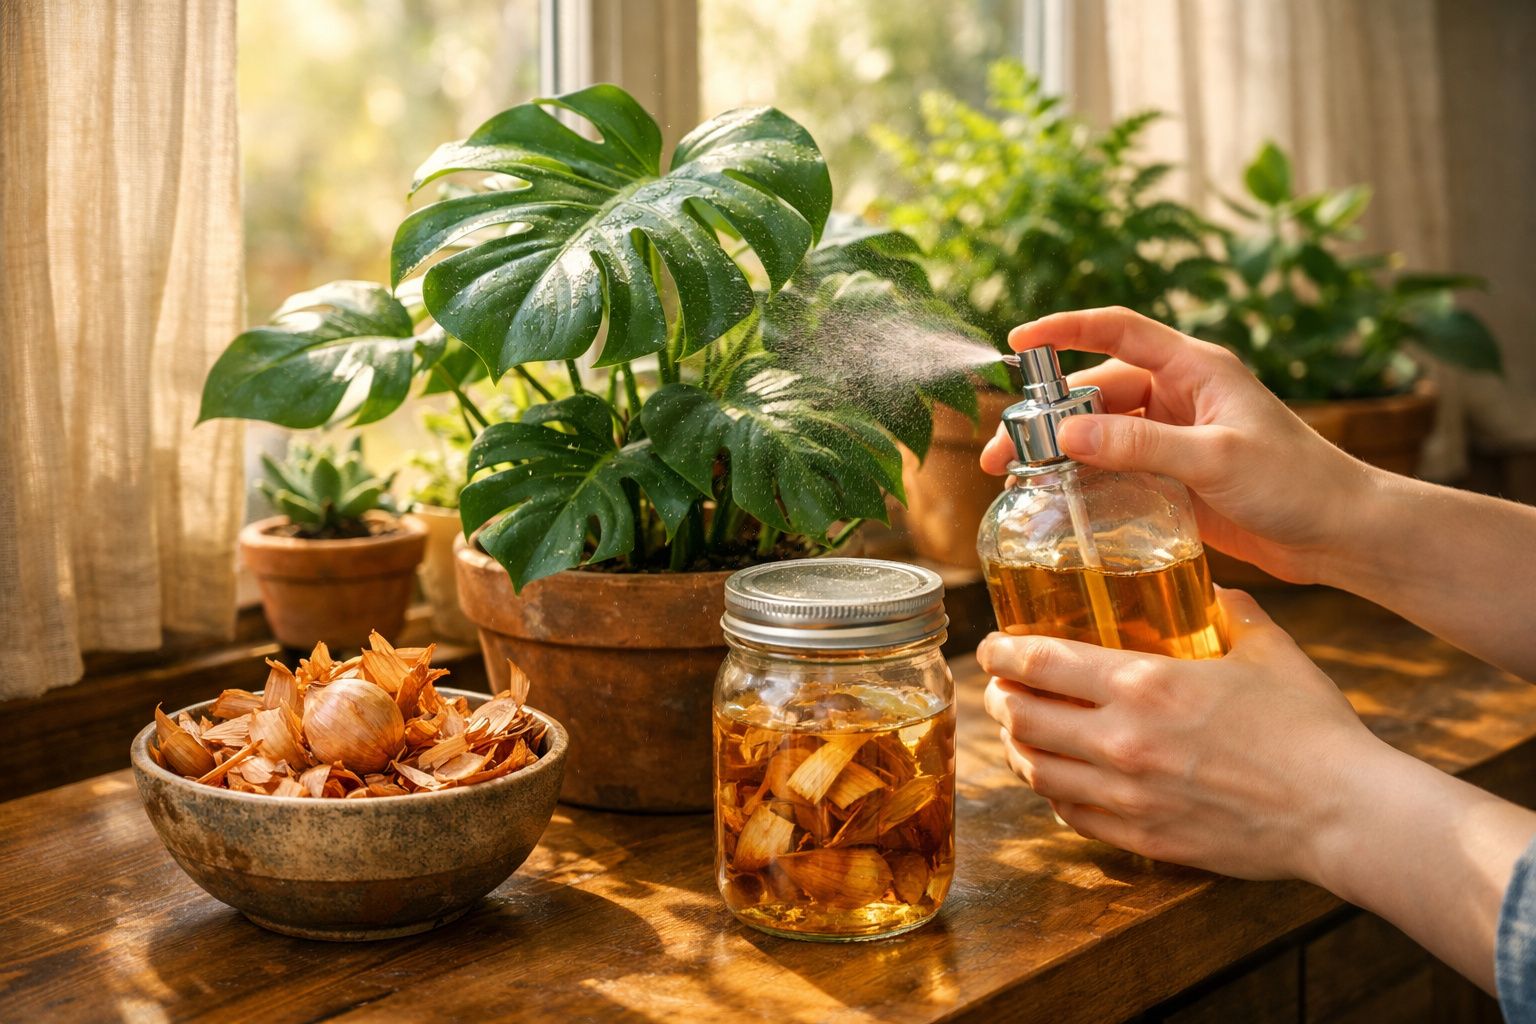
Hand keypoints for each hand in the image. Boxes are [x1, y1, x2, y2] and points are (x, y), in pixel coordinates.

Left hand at [978, 588, 1381, 881]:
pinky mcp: (1142, 837)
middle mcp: (1120, 740)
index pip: (1040, 661)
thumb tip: (1217, 591)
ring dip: (1017, 746)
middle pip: (1022, 716)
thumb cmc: (1311, 729)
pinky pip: (1070, 815)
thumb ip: (1233, 614)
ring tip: (1019, 731)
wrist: (1342, 812)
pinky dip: (1052, 793)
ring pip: (1036, 770)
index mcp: (1143, 684)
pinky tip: (1058, 780)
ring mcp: (1126, 795)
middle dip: (1000, 698)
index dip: (1002, 652)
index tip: (991, 647)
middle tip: (1001, 687)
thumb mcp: (1269, 650)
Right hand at [979, 307, 1375, 583]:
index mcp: (1194, 368)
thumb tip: (1067, 436)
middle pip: (1094, 391)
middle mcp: (1178, 396)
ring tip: (1012, 478)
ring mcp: (1173, 437)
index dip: (1065, 329)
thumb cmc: (1298, 483)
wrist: (1342, 534)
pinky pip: (1114, 470)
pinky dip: (1081, 481)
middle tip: (1002, 451)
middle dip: (1045, 416)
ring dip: (1056, 452)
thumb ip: (1141, 446)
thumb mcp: (1216, 459)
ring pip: (1098, 434)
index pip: (1118, 331)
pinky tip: (1053, 501)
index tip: (1018, 341)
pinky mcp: (1172, 477)